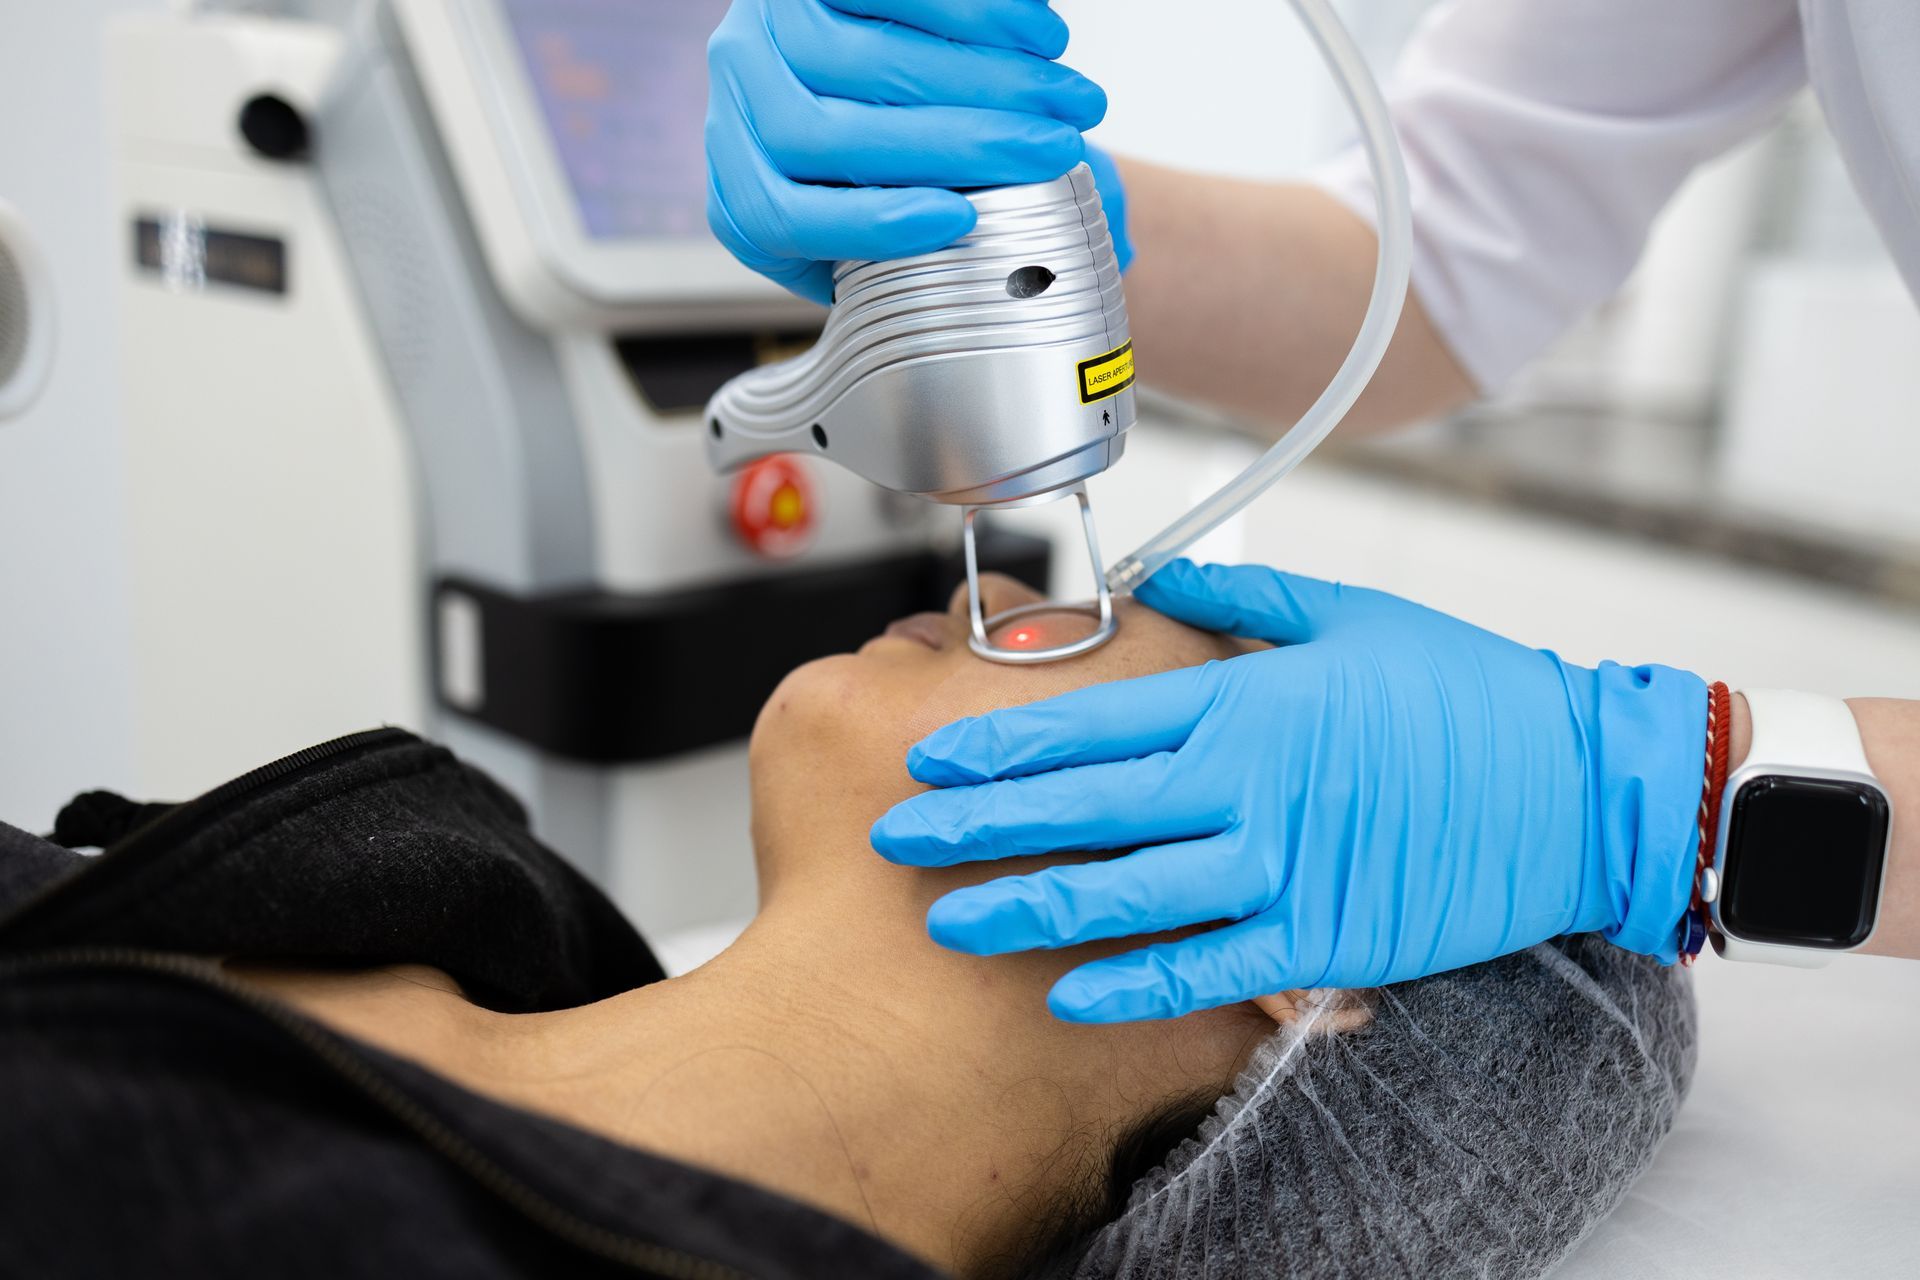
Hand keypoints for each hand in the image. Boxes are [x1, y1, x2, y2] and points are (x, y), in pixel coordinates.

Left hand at [706, 0, 1111, 303]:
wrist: (866, 75)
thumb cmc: (886, 177)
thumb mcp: (879, 232)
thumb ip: (922, 256)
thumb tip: (1049, 270)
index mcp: (744, 202)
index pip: (783, 217)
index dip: (872, 221)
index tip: (961, 217)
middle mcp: (737, 115)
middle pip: (833, 136)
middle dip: (963, 145)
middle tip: (1055, 151)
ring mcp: (764, 36)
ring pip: (871, 62)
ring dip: (991, 79)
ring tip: (1069, 98)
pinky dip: (977, 13)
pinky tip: (1042, 34)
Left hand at [870, 560, 1706, 1021]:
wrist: (1579, 787)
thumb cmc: (1466, 697)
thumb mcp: (1349, 619)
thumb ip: (1240, 595)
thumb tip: (1152, 578)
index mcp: (1247, 701)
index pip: (1092, 722)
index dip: (1000, 740)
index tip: (931, 753)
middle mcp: (1248, 786)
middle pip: (1084, 808)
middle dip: (978, 823)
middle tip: (899, 835)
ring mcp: (1283, 869)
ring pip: (1127, 895)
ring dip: (1029, 908)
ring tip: (950, 920)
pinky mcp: (1323, 941)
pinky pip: (1207, 972)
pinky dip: (1135, 986)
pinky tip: (1066, 995)